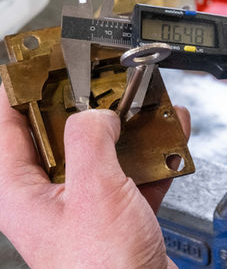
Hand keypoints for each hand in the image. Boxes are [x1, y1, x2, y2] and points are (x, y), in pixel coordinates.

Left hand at [0, 84, 189, 268]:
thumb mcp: (93, 194)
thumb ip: (90, 141)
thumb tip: (98, 114)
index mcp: (21, 189)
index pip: (8, 122)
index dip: (22, 86)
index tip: (42, 60)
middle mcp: (50, 192)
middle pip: (62, 129)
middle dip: (90, 103)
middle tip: (106, 79)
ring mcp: (85, 200)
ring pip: (102, 148)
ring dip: (129, 127)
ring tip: (147, 107)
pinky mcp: (116, 208)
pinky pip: (131, 169)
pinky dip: (151, 155)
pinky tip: (170, 143)